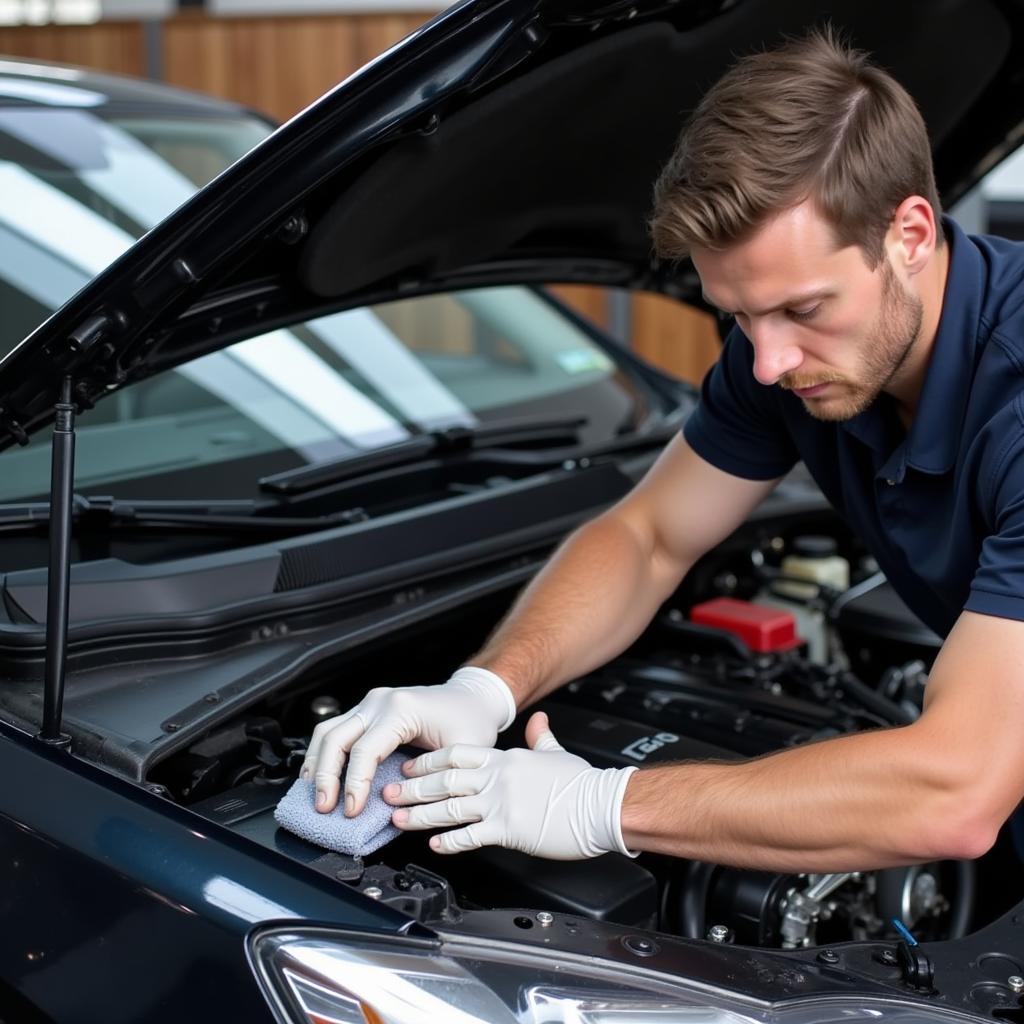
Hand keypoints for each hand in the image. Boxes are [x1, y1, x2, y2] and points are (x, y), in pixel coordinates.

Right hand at [301, 666, 515, 815]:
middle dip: (325, 776)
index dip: (354, 784)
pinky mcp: (367, 711)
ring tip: (315, 796)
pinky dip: (325, 756)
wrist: (474, 697)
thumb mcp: (461, 753)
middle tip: (324, 808)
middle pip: (335, 738)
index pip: (364, 749)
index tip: (351, 810)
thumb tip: (402, 809)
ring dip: (317, 765)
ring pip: (327, 732)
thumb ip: (433, 780)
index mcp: (401, 709)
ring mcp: (370, 704)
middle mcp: (379, 702)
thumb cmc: (471, 721)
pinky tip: (321, 778)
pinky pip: (336, 731)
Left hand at [384, 712, 637, 858]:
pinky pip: (472, 835)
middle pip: (445, 779)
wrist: (601, 805)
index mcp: (505, 758)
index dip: (429, 760)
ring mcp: (502, 803)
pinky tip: (435, 844)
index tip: (409, 766)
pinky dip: (450, 841)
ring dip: (420, 813)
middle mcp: (498, 778)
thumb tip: (538, 721)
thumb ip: (540, 737)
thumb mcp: (556, 752)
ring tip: (399, 818)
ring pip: (450, 806)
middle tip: (389, 790)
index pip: (456, 753)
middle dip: (412, 785)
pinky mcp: (510, 829)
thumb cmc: (582, 783)